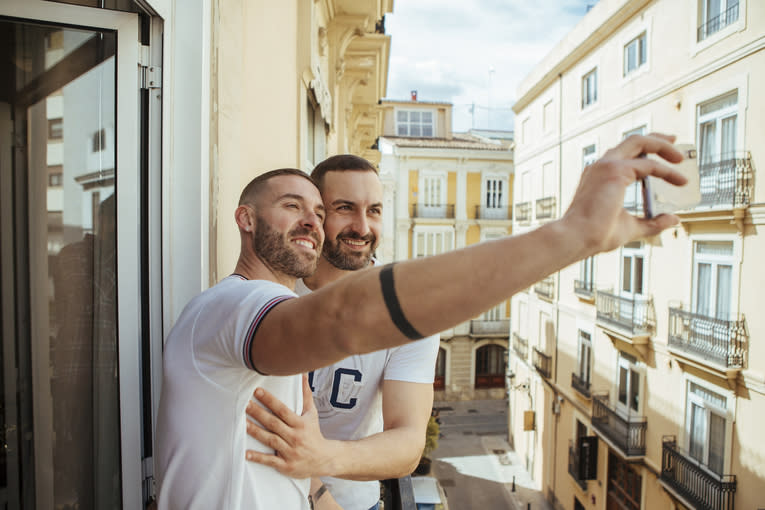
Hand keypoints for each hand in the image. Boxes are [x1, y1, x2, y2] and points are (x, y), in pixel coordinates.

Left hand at [245, 374, 335, 478]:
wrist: (325, 459)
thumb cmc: (314, 433)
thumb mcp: (311, 413)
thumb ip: (305, 394)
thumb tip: (302, 374)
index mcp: (300, 423)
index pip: (282, 410)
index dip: (270, 400)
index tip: (257, 391)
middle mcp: (295, 437)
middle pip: (274, 423)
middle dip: (258, 413)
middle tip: (244, 404)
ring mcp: (290, 451)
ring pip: (270, 440)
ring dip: (255, 431)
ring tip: (242, 423)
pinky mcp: (286, 465)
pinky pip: (270, 460)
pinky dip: (258, 457)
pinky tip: (246, 453)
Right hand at [561, 133, 686, 254]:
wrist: (577, 238)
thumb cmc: (595, 234)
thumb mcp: (630, 226)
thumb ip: (652, 222)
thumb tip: (674, 219)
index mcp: (599, 175)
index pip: (625, 155)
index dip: (646, 153)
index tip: (662, 156)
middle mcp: (601, 166)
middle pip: (633, 141)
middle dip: (657, 140)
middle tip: (675, 143)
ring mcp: (607, 166)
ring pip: (640, 142)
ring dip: (663, 146)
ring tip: (681, 158)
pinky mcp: (616, 171)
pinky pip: (649, 165)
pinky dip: (667, 171)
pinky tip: (680, 180)